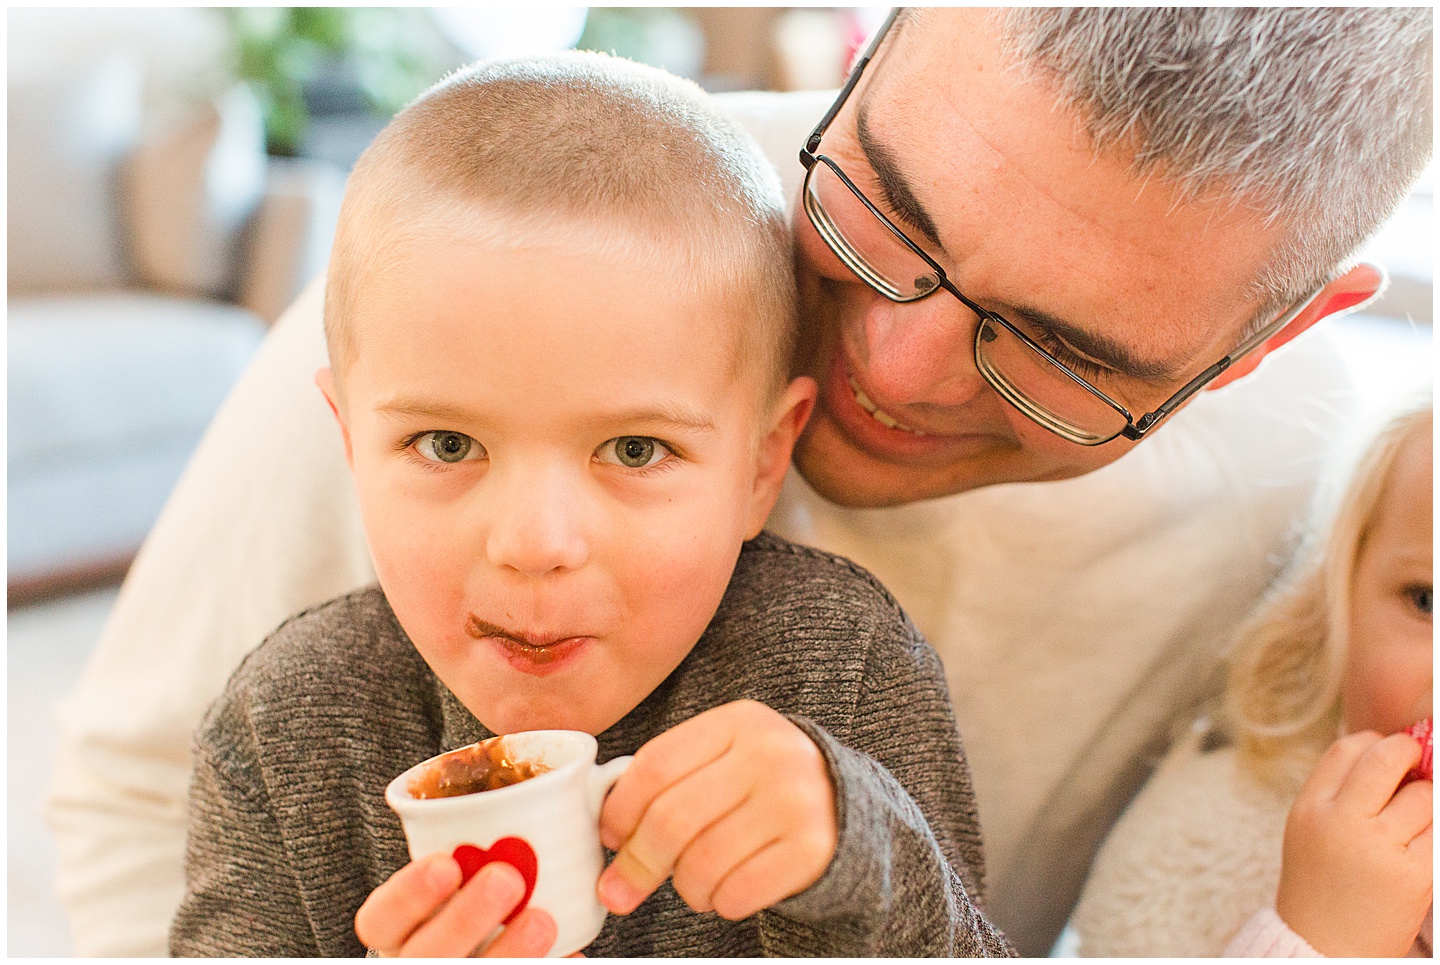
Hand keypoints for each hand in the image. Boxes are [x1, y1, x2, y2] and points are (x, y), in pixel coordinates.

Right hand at [355, 852, 557, 956]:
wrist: (474, 953)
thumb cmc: (466, 894)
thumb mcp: (455, 869)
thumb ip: (471, 842)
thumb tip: (540, 793)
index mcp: (395, 930)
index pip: (379, 918)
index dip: (408, 894)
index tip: (445, 863)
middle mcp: (414, 962)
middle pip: (423, 955)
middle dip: (464, 918)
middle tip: (506, 878)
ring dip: (507, 953)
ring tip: (543, 921)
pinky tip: (570, 956)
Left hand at [596, 699, 837, 919]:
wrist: (844, 805)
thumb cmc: (760, 785)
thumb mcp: (722, 758)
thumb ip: (669, 780)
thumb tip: (608, 840)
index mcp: (739, 721)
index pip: (656, 765)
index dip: (620, 809)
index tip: (609, 838)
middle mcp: (771, 755)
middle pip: (672, 819)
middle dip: (637, 863)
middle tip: (620, 889)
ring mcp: (797, 801)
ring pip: (701, 862)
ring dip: (684, 887)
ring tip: (691, 885)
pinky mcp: (813, 849)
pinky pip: (737, 893)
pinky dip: (719, 903)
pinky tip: (725, 891)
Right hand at [1276, 730, 1432, 956]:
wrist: (1322, 947)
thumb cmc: (1320, 885)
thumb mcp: (1309, 829)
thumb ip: (1340, 792)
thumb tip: (1394, 754)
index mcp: (1310, 807)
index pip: (1347, 748)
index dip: (1375, 743)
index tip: (1389, 756)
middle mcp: (1340, 821)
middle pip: (1386, 758)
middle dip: (1410, 753)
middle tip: (1417, 763)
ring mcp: (1378, 848)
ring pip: (1423, 796)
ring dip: (1428, 801)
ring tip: (1415, 823)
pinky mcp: (1414, 875)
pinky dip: (1436, 833)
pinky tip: (1422, 847)